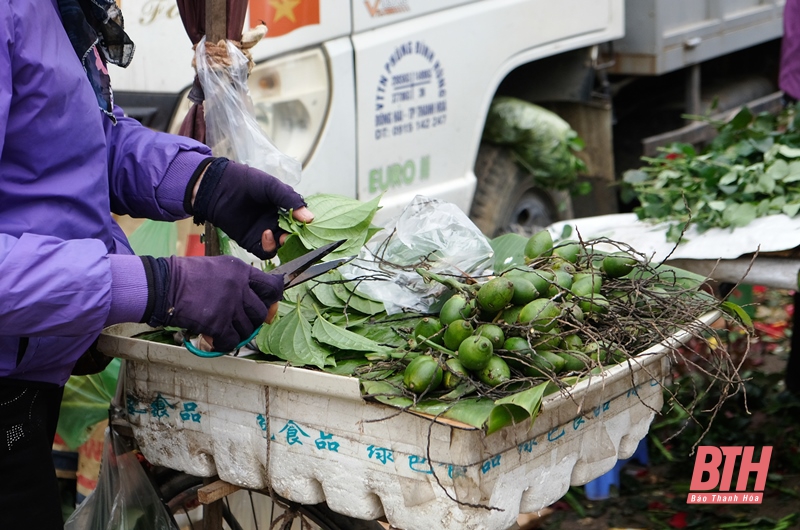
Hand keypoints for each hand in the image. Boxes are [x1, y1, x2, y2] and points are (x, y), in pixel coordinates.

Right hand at [143, 255, 282, 350]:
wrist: (164, 284)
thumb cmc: (188, 276)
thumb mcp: (219, 268)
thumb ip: (242, 283)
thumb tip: (264, 308)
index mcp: (241, 270)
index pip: (271, 286)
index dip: (272, 298)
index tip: (268, 303)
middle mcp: (239, 287)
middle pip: (260, 312)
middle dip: (252, 319)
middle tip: (239, 320)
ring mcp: (229, 305)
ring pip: (247, 329)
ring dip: (237, 332)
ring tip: (224, 328)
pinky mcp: (217, 323)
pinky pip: (232, 341)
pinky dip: (225, 344)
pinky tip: (216, 339)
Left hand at [190, 158, 313, 258]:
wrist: (219, 187)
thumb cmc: (245, 181)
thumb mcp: (272, 186)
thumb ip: (291, 201)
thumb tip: (310, 218)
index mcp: (283, 208)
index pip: (300, 221)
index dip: (305, 225)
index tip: (309, 226)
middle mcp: (275, 222)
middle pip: (293, 236)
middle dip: (297, 238)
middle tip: (297, 234)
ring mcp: (264, 233)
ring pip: (281, 246)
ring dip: (284, 243)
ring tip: (282, 235)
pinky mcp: (251, 242)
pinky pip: (265, 252)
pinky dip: (269, 247)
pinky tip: (266, 234)